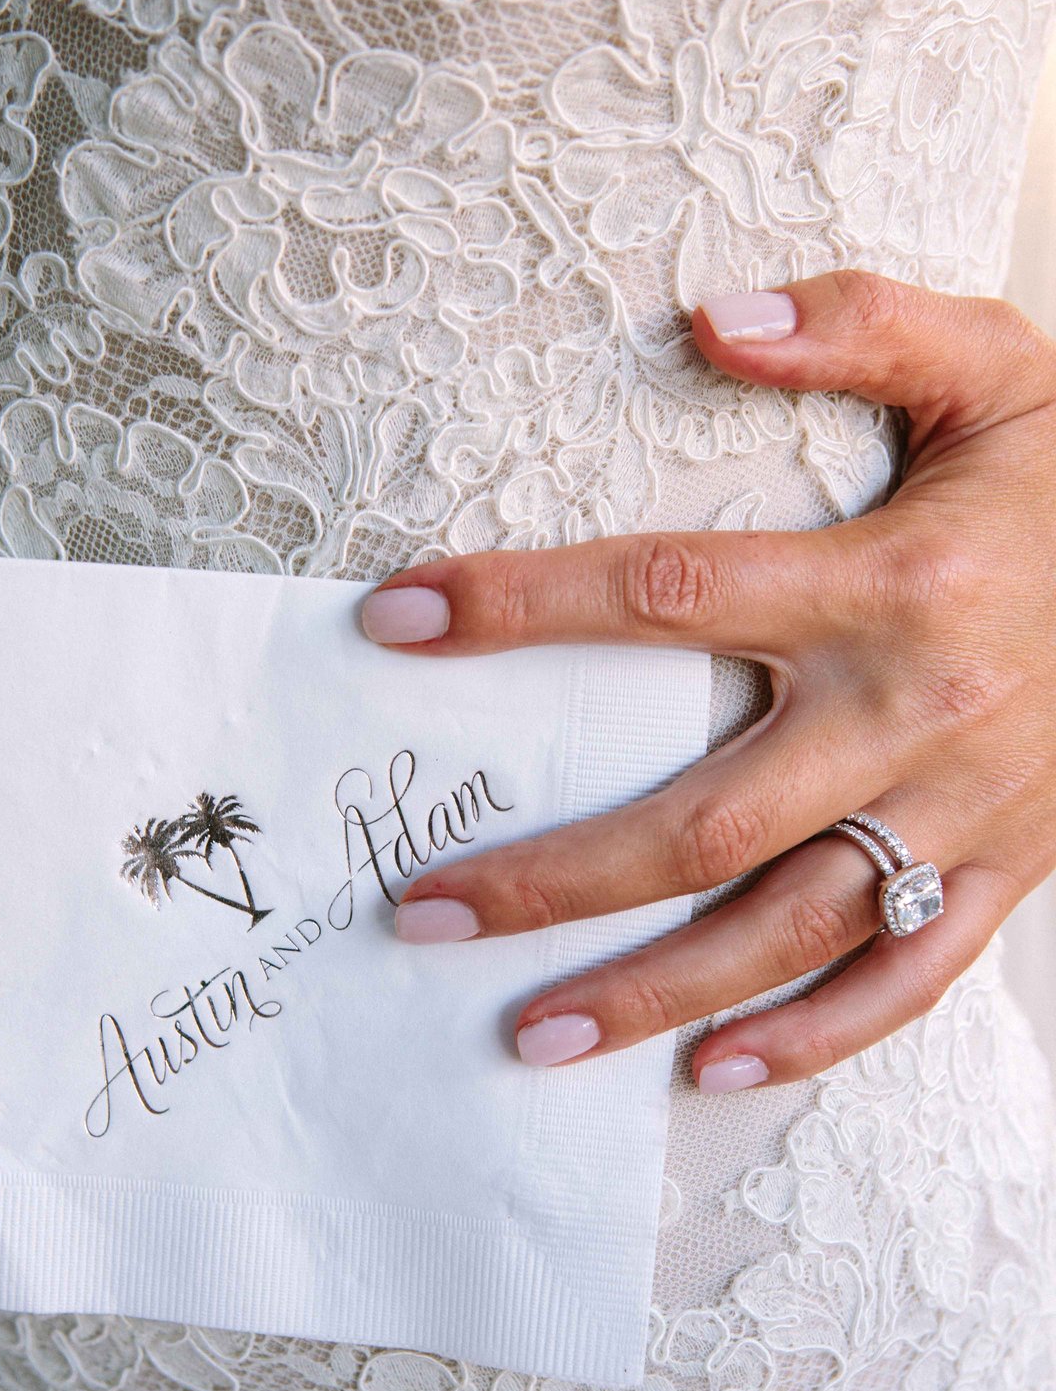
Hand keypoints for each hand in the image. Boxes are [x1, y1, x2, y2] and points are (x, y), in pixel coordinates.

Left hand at [358, 270, 1055, 1090]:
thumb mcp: (997, 364)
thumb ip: (859, 325)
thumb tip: (710, 318)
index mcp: (888, 584)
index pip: (664, 593)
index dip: (518, 608)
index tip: (395, 620)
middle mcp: (911, 716)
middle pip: (701, 824)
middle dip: (550, 877)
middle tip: (420, 911)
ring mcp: (957, 816)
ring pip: (784, 932)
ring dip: (649, 993)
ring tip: (524, 1035)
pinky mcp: (1002, 875)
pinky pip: (905, 982)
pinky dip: (811, 1039)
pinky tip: (710, 1072)